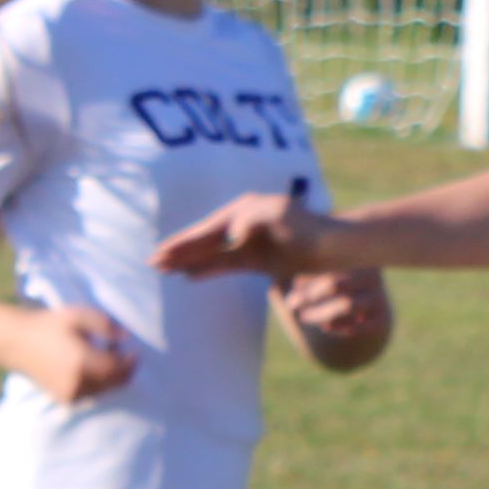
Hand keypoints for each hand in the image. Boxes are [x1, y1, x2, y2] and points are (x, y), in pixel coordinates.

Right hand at [16, 306, 137, 403]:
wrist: (17, 342)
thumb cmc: (48, 325)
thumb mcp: (77, 316)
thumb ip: (104, 324)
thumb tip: (126, 336)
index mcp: (81, 361)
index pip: (116, 369)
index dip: (129, 362)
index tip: (134, 352)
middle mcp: (77, 381)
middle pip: (112, 382)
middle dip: (124, 372)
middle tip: (126, 358)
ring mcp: (70, 392)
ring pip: (103, 391)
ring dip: (112, 379)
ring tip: (109, 361)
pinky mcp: (64, 398)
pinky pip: (91, 396)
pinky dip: (99, 386)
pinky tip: (95, 372)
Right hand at [155, 196, 316, 285]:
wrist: (337, 245)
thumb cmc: (312, 227)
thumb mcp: (284, 216)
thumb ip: (256, 220)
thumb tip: (233, 232)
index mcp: (245, 210)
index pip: (207, 230)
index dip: (184, 243)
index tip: (162, 252)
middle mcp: (243, 223)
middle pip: (203, 240)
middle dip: (178, 251)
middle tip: (151, 263)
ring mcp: (249, 242)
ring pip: (211, 253)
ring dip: (187, 261)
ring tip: (163, 269)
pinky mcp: (259, 259)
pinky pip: (225, 264)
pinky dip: (207, 269)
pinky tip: (190, 277)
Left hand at [276, 266, 393, 366]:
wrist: (359, 300)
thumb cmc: (325, 279)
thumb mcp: (311, 270)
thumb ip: (295, 268)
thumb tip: (277, 273)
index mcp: (354, 255)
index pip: (325, 264)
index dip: (305, 280)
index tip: (289, 295)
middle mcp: (371, 274)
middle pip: (335, 283)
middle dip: (310, 297)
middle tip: (292, 306)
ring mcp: (379, 296)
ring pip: (347, 305)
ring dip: (321, 313)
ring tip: (305, 316)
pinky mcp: (382, 319)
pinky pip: (361, 326)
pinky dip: (341, 328)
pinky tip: (327, 326)